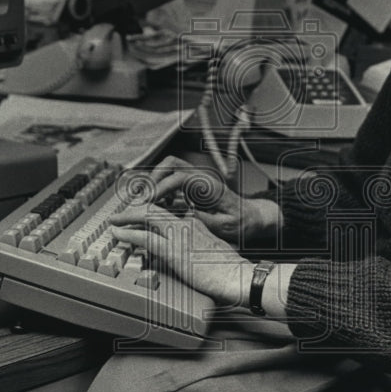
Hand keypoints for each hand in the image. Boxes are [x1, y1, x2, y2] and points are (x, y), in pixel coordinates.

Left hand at [111, 205, 250, 306]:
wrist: (237, 276)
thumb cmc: (228, 268)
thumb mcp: (211, 248)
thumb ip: (196, 243)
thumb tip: (184, 250)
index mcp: (195, 222)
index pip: (166, 210)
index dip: (149, 212)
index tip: (138, 217)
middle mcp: (185, 223)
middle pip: (154, 207)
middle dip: (134, 209)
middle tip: (120, 214)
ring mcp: (178, 235)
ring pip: (146, 215)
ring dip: (126, 217)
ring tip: (114, 221)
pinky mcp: (173, 251)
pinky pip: (144, 236)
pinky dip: (128, 232)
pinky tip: (118, 233)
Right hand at [128, 155, 276, 244]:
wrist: (250, 216)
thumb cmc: (241, 221)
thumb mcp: (225, 226)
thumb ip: (205, 221)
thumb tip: (183, 218)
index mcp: (210, 186)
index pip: (180, 177)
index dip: (162, 187)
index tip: (148, 201)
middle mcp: (202, 178)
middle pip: (170, 165)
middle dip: (152, 179)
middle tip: (140, 199)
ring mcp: (196, 180)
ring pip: (168, 170)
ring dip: (153, 182)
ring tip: (143, 201)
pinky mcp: (192, 186)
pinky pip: (170, 180)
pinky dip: (159, 189)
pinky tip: (158, 205)